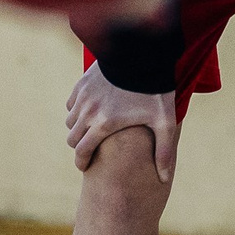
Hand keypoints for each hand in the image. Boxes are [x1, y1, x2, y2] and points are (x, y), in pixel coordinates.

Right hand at [65, 64, 177, 182]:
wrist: (142, 54)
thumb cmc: (155, 90)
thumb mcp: (165, 122)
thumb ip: (164, 151)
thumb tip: (164, 179)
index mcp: (104, 124)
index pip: (82, 151)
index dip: (82, 162)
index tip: (85, 166)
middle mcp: (88, 111)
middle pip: (72, 138)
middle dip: (79, 147)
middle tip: (89, 150)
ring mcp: (83, 96)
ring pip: (70, 120)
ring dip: (77, 128)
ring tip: (91, 131)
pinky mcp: (82, 84)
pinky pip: (71, 104)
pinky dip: (77, 111)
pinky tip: (91, 112)